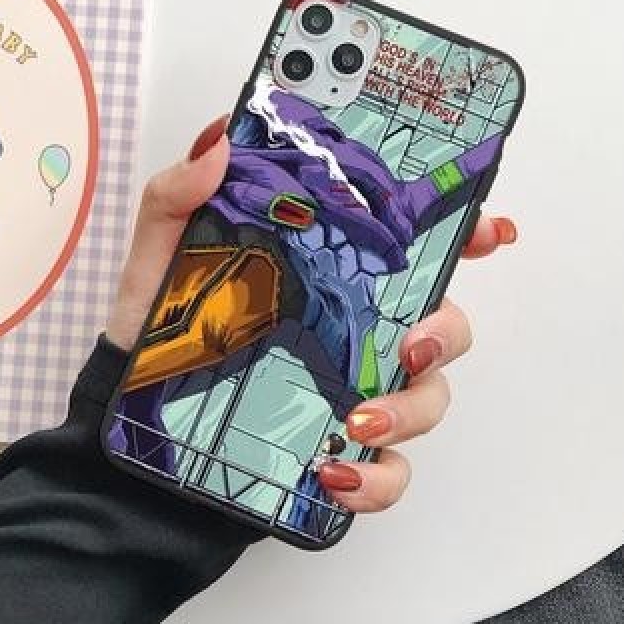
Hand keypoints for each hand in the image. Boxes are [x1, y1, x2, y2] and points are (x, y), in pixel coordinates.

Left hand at [106, 117, 516, 512]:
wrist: (137, 426)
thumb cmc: (160, 335)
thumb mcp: (159, 258)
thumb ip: (179, 196)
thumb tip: (219, 142)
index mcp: (328, 278)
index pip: (410, 251)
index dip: (462, 236)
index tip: (487, 232)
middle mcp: (354, 333)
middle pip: (441, 325)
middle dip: (446, 332)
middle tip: (411, 343)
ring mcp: (352, 393)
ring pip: (429, 399)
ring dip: (411, 411)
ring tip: (356, 422)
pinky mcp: (338, 452)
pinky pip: (389, 473)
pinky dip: (379, 480)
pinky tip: (338, 474)